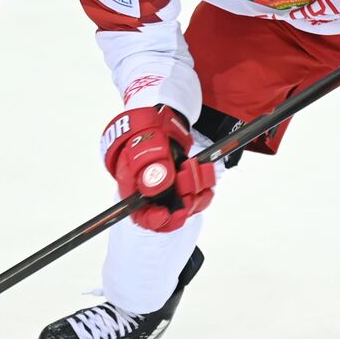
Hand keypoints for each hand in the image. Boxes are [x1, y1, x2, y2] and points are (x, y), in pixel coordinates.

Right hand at [101, 107, 215, 232]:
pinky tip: (204, 172)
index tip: (168, 213)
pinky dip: (204, 185)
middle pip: (170, 214)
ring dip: (196, 190)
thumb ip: (149, 170)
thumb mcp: (143, 148)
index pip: (142, 216)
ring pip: (187, 204)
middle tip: (188, 188)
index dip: (156, 220)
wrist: (159, 117)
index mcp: (135, 189)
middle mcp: (152, 194)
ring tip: (194, 168)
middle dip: (183, 204)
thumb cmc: (143, 132)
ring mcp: (169, 188)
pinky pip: (198, 193)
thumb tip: (155, 190)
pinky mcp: (183, 181)